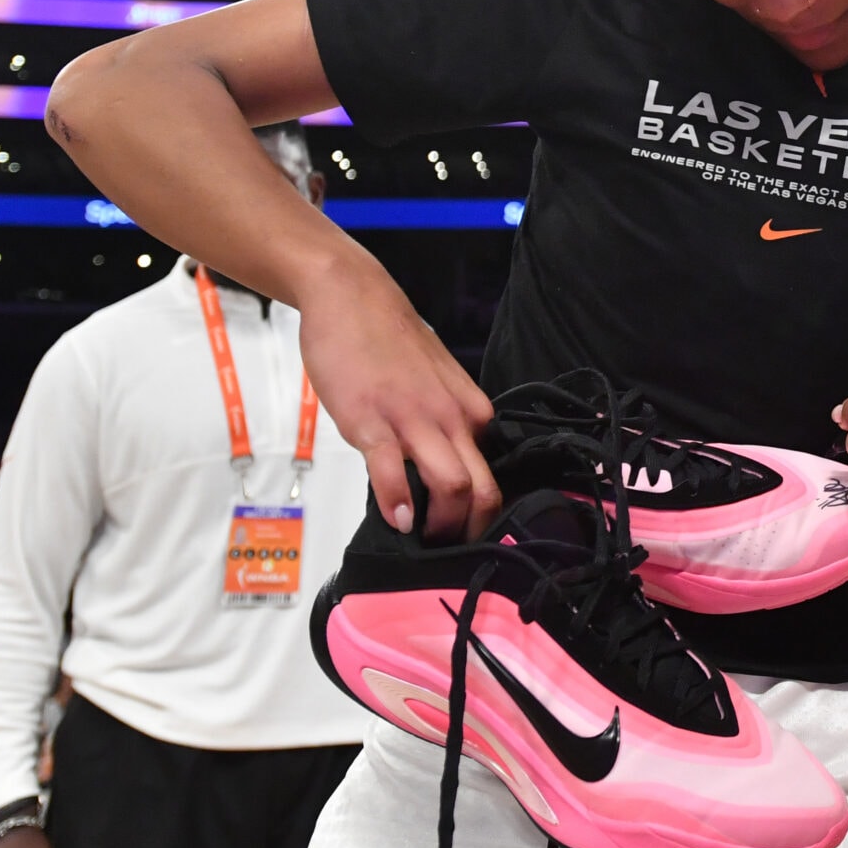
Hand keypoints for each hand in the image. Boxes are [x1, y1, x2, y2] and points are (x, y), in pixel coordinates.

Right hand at [298, 259, 500, 539]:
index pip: (495, 475)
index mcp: (471, 410)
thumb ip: (446, 421)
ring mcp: (413, 419)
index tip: (465, 534)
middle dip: (470, 531)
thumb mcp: (436, 382)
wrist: (352, 296)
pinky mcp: (372, 420)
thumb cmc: (390, 340)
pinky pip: (393, 472)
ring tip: (423, 542)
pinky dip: (397, 504)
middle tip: (449, 552)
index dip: (482, 513)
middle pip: (483, 489)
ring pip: (452, 485)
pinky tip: (396, 521)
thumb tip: (444, 463)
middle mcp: (452, 417)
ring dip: (441, 526)